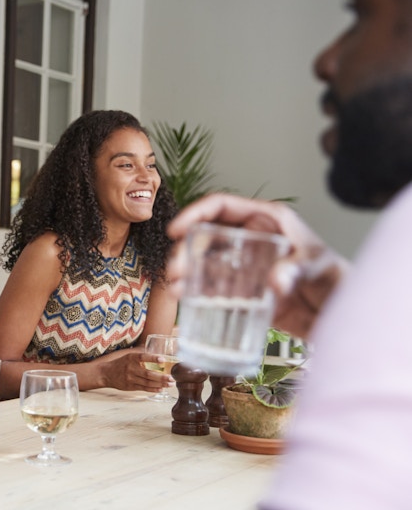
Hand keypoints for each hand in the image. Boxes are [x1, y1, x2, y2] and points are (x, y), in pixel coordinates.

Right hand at [92, 348, 171, 392]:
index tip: (163, 359)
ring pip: (147, 382)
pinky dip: (153, 389)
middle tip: (172, 378)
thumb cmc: (121, 363)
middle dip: (162, 377)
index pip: (143, 357)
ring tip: (170, 384)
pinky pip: (144, 388)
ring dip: (160, 384)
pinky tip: (161, 389)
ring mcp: (130, 378)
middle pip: (148, 374)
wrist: (106, 373)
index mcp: (131, 358)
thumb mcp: (129, 356)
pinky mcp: (130, 386)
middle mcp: (131, 368)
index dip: (153, 358)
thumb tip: (157, 350)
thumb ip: (141, 355)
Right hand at [166, 193, 348, 338]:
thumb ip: (296, 271)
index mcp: (264, 219)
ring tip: (176, 288)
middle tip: (176, 269)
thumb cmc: (333, 276)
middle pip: (206, 236)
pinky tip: (185, 299)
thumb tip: (275, 281)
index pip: (221, 206)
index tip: (176, 230)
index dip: (194, 213)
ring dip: (186, 273)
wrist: (340, 311)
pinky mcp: (243, 290)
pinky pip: (213, 287)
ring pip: (205, 262)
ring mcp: (244, 265)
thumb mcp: (316, 266)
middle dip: (185, 250)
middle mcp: (249, 238)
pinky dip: (197, 292)